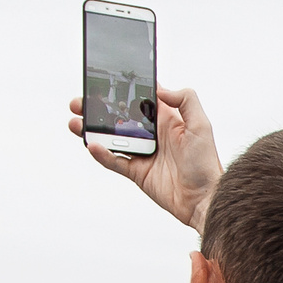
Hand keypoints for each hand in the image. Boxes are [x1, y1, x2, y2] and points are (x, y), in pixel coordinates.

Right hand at [66, 85, 223, 230]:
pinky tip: (92, 145)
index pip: (140, 100)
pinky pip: (115, 161)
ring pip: (112, 138)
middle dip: (98, 109)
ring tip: (76, 122)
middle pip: (119, 117)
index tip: (103, 82)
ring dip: (93, 130)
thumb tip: (161, 89)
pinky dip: (102, 154)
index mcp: (166, 120)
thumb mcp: (201, 126)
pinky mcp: (137, 172)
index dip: (122, 91)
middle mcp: (152, 135)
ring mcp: (143, 154)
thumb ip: (186, 101)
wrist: (204, 200)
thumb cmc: (206, 164)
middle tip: (81, 102)